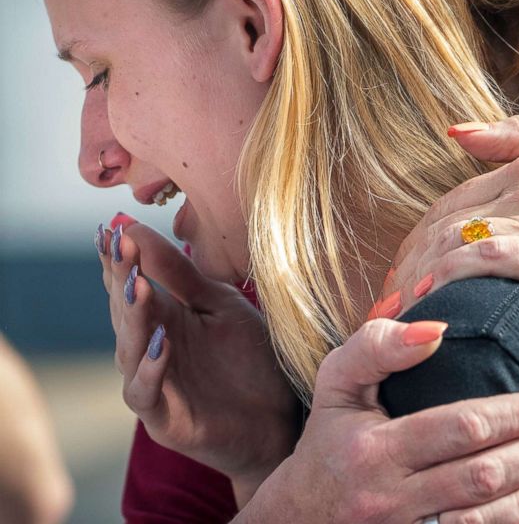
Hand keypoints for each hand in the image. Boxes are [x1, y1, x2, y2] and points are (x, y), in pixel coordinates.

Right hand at [96, 217, 300, 499]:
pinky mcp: (164, 417)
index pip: (129, 283)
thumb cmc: (249, 360)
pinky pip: (145, 391)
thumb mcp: (221, 306)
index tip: (111, 228)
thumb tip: (136, 229)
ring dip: (133, 317)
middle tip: (120, 246)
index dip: (118, 258)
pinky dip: (151, 368)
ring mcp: (152, 383)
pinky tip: (162, 343)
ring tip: (137, 286)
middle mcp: (147, 349)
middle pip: (124, 311)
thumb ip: (183, 275)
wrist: (278, 418)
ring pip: (129, 349)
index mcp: (162, 317)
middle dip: (121, 277)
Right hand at [239, 318, 518, 522]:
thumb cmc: (328, 439)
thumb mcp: (336, 383)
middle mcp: (391, 499)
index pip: (459, 429)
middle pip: (482, 476)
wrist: (297, 519)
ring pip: (486, 519)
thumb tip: (435, 326)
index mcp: (373, 450)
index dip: (515, 415)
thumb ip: (377, 345)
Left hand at [381, 116, 518, 393]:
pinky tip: (429, 304)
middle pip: (443, 224)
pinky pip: (482, 263)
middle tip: (388, 304)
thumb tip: (454, 131)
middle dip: (407, 265)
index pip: (450, 202)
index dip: (417, 241)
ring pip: (454, 242)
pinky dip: (447, 280)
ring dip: (417, 279)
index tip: (401, 276)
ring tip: (398, 315)